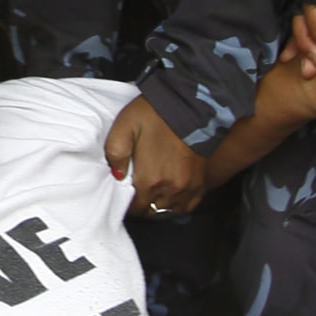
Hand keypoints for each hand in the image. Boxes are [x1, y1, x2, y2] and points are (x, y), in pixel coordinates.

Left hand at [106, 97, 205, 217]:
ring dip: (160, 205)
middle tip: (138, 191)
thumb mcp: (124, 126)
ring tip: (153, 193)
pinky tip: (171, 194)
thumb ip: (114, 153)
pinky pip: (188, 206)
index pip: (135, 208)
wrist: (189, 104)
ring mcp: (188, 187)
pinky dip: (178, 204)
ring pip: (170, 211)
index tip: (126, 191)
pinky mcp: (200, 182)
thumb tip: (116, 176)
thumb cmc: (155, 114)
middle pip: (152, 211)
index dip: (128, 203)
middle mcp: (170, 188)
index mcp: (149, 179)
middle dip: (143, 204)